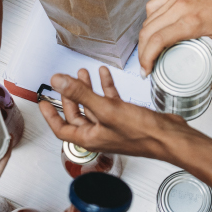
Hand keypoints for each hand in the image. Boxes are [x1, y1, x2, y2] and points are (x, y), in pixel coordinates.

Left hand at [39, 67, 189, 159]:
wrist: (169, 137)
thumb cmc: (141, 133)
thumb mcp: (106, 109)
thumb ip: (81, 94)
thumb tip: (58, 81)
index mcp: (89, 138)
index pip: (61, 128)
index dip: (49, 115)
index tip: (42, 102)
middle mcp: (99, 134)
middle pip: (76, 115)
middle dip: (70, 96)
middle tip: (65, 82)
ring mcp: (112, 126)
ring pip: (93, 106)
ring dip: (87, 89)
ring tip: (83, 73)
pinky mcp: (126, 119)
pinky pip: (111, 102)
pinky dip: (106, 88)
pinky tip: (105, 75)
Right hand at [137, 0, 211, 87]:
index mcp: (192, 22)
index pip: (157, 41)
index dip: (146, 59)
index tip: (146, 71)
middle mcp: (179, 8)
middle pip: (147, 33)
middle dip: (142, 54)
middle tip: (146, 67)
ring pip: (147, 21)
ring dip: (144, 39)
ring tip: (149, 53)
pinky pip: (152, 7)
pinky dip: (149, 22)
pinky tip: (155, 30)